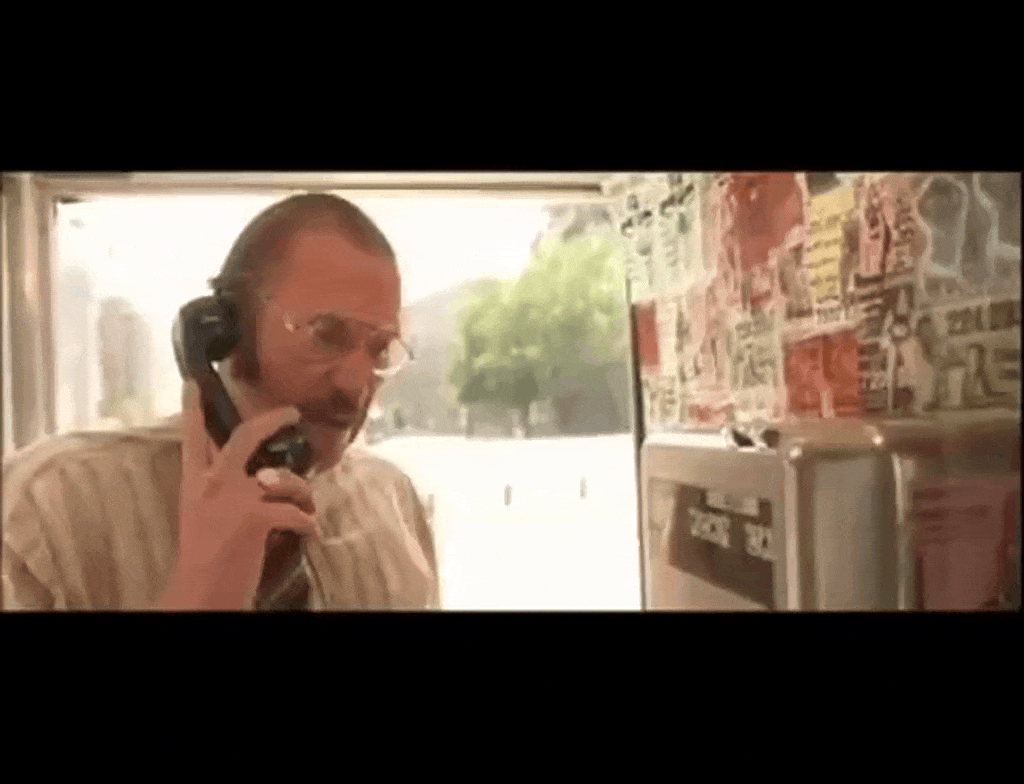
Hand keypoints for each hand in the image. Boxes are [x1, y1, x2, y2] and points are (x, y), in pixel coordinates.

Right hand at [158, 381, 319, 609]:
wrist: (201, 593)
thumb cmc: (205, 558)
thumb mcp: (202, 514)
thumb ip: (221, 488)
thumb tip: (255, 473)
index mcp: (194, 484)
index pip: (193, 439)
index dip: (194, 410)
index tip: (194, 383)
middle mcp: (213, 484)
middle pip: (244, 436)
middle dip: (272, 419)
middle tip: (291, 412)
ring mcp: (235, 498)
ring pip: (285, 478)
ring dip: (304, 492)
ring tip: (307, 507)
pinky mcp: (256, 518)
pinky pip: (299, 512)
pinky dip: (310, 524)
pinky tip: (311, 534)